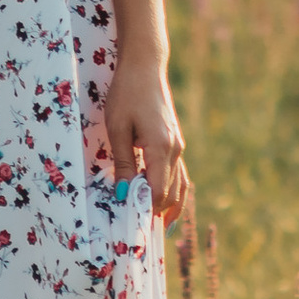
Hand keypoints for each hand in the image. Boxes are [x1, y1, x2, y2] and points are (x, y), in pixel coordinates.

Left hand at [101, 48, 191, 228]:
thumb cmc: (127, 93)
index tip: (128, 220)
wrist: (145, 66)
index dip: (144, 209)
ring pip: (180, 186)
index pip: (158, 192)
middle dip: (156, 212)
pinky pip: (179, 173)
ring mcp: (178, 146)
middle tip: (140, 232)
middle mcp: (175, 150)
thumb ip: (124, 163)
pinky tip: (166, 203)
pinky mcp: (174, 141)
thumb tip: (125, 194)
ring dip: (168, 206)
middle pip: (171, 193)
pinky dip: (173, 191)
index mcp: (161, 148)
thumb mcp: (118, 128)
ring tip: (158, 228)